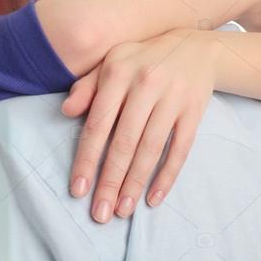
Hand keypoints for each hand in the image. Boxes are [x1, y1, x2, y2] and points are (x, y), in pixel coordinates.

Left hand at [60, 29, 215, 222]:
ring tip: (122, 210)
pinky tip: (153, 199)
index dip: (87, 158)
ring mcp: (172, 99)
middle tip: (100, 213)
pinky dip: (167, 176)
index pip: (98, 123)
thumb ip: (87, 87)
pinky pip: (179, 150)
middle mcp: (145, 84)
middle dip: (110, 181)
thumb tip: (65, 111)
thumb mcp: (112, 62)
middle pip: (124, 142)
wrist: (195, 47)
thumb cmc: (142, 60)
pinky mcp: (194, 112)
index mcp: (118, 72)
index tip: (78, 189)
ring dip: (135, 184)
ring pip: (150, 149)